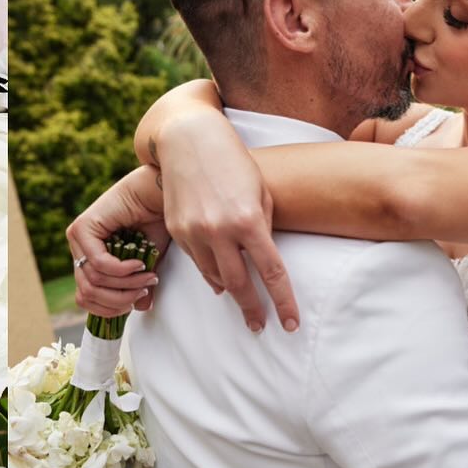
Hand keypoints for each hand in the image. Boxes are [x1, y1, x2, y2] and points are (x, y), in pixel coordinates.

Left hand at [67, 168, 167, 315]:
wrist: (158, 193)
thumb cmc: (154, 222)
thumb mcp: (148, 264)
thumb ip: (139, 286)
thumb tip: (139, 308)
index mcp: (91, 258)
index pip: (87, 297)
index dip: (111, 308)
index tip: (136, 300)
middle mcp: (80, 249)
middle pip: (88, 294)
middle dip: (121, 299)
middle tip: (144, 289)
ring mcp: (77, 238)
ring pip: (93, 282)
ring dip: (126, 284)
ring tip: (146, 275)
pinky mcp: (82, 228)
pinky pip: (99, 263)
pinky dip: (122, 270)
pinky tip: (138, 263)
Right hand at [154, 111, 300, 334]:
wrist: (189, 140)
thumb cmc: (234, 163)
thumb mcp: (261, 192)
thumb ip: (263, 229)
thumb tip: (260, 265)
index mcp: (249, 220)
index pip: (272, 273)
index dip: (284, 303)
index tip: (291, 325)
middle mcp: (220, 230)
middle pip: (239, 284)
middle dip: (252, 310)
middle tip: (260, 326)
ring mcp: (194, 231)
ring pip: (214, 277)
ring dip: (229, 292)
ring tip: (242, 301)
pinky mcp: (176, 229)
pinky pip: (196, 262)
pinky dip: (209, 273)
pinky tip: (218, 280)